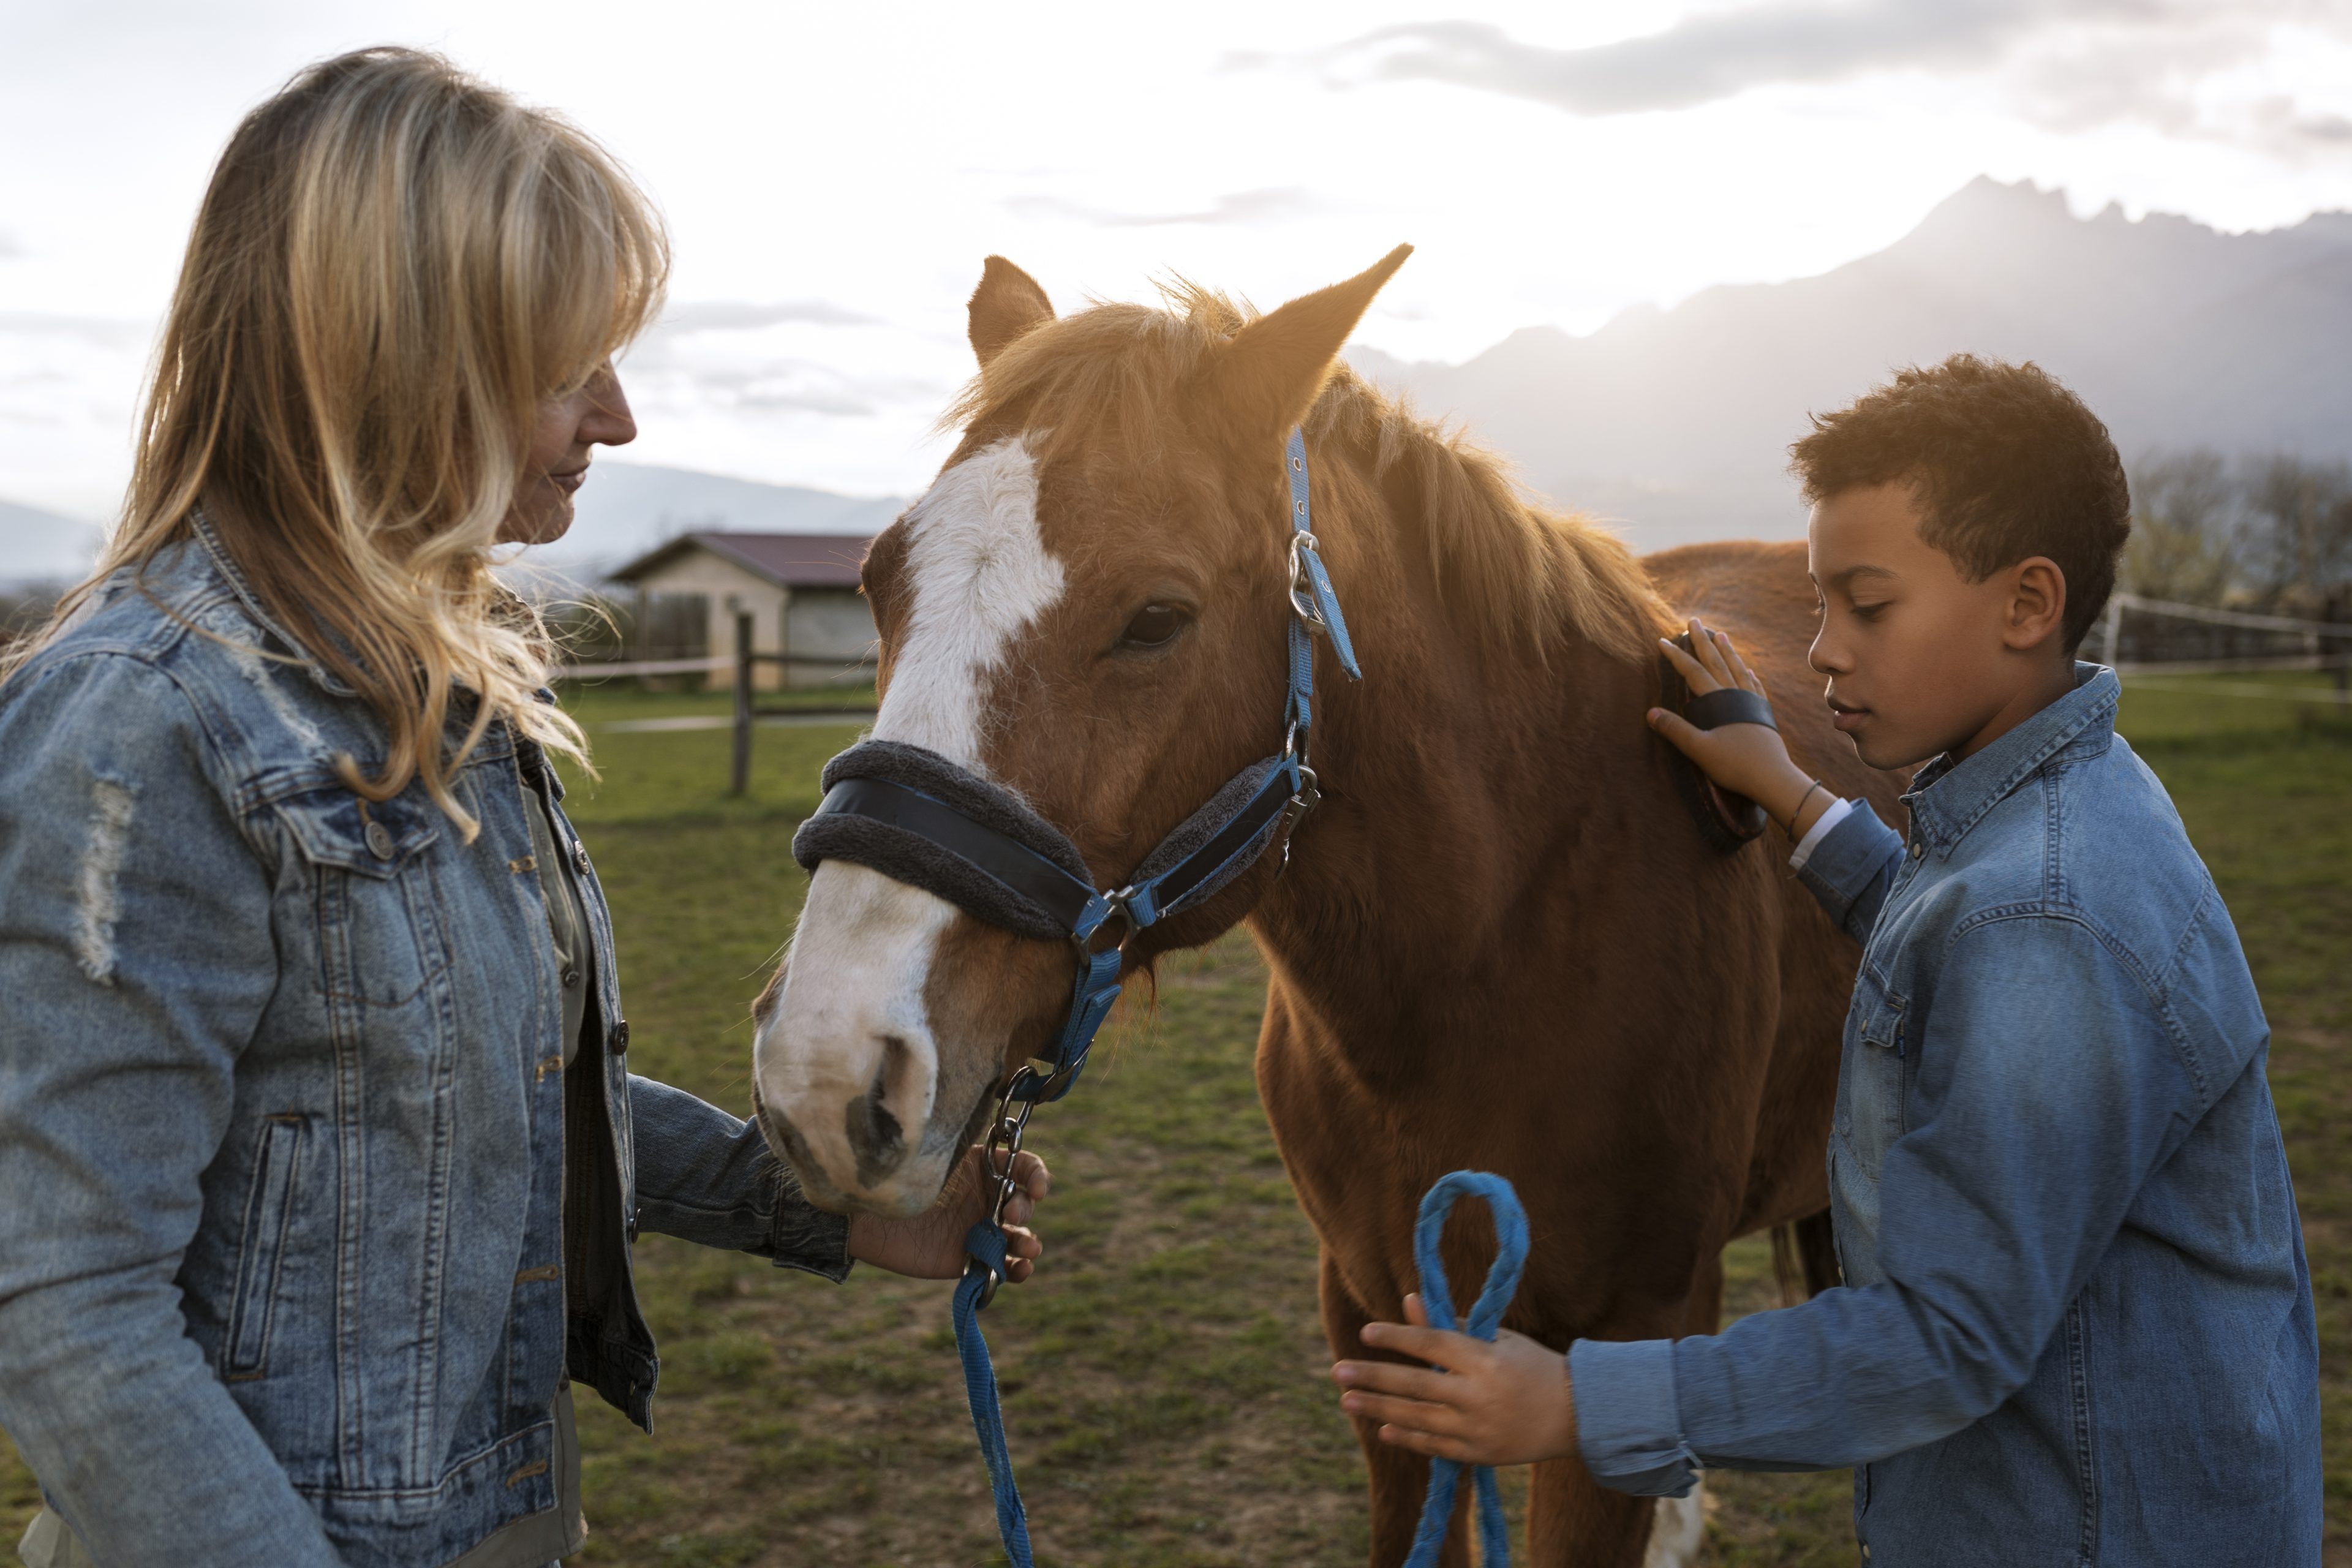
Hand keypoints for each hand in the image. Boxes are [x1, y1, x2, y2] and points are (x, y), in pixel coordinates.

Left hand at [846, 1144, 1049, 1281]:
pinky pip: (1002, 1266)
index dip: (1037, 1177)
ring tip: (1028, 1248)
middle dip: (1025, 1210)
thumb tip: (996, 1134)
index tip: (1037, 1188)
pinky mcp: (968, 1259)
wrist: (865, 1218)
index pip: (1024, 1167)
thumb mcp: (933, 1157)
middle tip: (1009, 1216)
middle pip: (1025, 1202)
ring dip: (1029, 1242)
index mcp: (982, 1166)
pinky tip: (1021, 1269)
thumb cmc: (898, 1179)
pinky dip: (1018, 1269)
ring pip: (1019, 1236)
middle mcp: (985, 1197)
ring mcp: (979, 1229)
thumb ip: (962, 1149)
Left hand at [1331, 1293, 1578, 1466]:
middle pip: (1414, 1385)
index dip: (1396, 1338)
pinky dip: (1407, 1437)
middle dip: (1372, 1378)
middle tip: (1337, 1372)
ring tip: (1347, 1400)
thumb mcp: (1496, 1339)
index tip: (1366, 1333)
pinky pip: (1434, 1446)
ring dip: (1378, 1410)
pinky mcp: (1479, 1454)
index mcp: (1484, 1359)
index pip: (1430, 1345)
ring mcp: (1477, 1428)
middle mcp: (1478, 1395)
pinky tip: (1382, 1428)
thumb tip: (1409, 1302)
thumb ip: (1450, 1327)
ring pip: (1416, 1419)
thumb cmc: (1532, 1366)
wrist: (1576, 1414)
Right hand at [1647, 617, 1822, 834]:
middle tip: (1695, 621)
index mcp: (1719, 701)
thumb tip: (1650, 712)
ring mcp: (1753, 702)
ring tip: (1722, 635)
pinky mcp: (1764, 714)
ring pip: (1737, 668)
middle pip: (1716, 661)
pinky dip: (1749, 675)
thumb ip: (1675, 730)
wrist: (1774, 778)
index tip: (1663, 640)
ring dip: (1728, 651)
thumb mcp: (1699, 750)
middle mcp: (1737, 694)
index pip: (1693, 671)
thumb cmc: (1735, 765)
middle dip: (1703, 641)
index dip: (1676, 655)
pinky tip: (1749, 671)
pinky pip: (1755, 687)